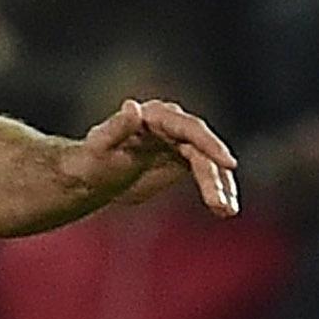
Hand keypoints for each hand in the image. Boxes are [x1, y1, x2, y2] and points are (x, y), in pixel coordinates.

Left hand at [70, 99, 238, 216]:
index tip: (228, 163)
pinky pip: (207, 172)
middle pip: (202, 148)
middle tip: (221, 204)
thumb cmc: (91, 160)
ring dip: (220, 186)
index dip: (209, 144)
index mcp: (153, 116)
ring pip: (208, 162)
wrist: (93, 176)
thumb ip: (115, 129)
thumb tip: (132, 107)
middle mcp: (172, 123)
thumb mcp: (99, 148)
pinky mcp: (184, 157)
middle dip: (215, 175)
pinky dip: (217, 190)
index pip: (188, 128)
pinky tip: (224, 210)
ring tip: (226, 211)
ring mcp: (180, 140)